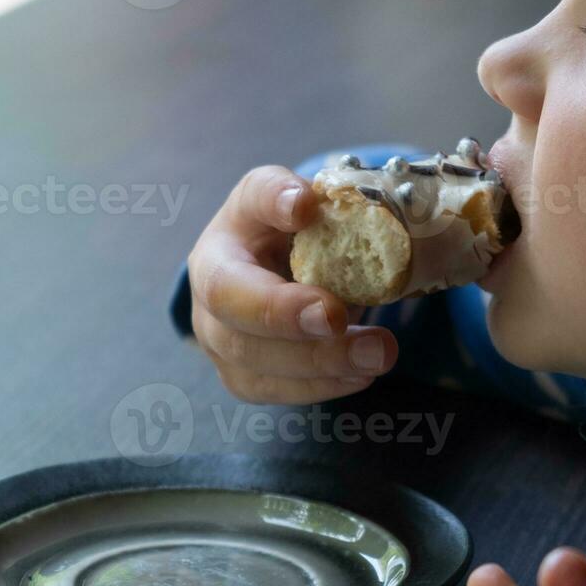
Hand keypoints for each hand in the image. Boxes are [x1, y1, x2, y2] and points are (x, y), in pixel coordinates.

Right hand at [187, 165, 397, 403]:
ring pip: (260, 373)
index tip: (331, 308)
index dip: (275, 303)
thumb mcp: (272, 193)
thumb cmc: (273, 225)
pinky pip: (279, 393)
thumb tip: (303, 204)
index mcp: (212, 259)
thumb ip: (280, 192)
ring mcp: (221, 350)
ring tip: (380, 354)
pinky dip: (324, 386)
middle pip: (240, 339)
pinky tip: (362, 372)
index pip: (227, 285)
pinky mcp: (244, 378)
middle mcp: (206, 311)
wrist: (267, 257)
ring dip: (324, 368)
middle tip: (368, 340)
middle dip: (305, 345)